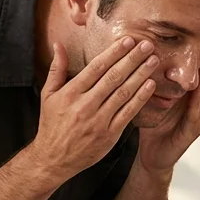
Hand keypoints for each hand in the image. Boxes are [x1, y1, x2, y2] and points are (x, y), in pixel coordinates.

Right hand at [27, 38, 160, 185]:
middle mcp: (85, 106)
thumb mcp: (47, 95)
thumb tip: (58, 44)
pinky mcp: (109, 135)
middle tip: (147, 44)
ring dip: (140, 75)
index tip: (128, 40)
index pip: (96, 68)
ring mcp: (98, 121)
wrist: (53, 159)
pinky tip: (150, 85)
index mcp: (70, 93)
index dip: (114, 53)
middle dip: (132, 59)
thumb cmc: (51, 125)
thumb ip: (56, 69)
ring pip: (124, 93)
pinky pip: (128, 113)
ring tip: (153, 60)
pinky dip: (141, 98)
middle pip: (113, 77)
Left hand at [138, 49, 199, 174]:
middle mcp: (195, 108)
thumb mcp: (152, 102)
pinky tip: (198, 89)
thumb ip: (153, 85)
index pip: (195, 78)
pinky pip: (196, 114)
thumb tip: (142, 62)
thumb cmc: (152, 128)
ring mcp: (196, 120)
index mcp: (187, 100)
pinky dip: (198, 101)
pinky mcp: (192, 132)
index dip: (198, 61)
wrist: (151, 155)